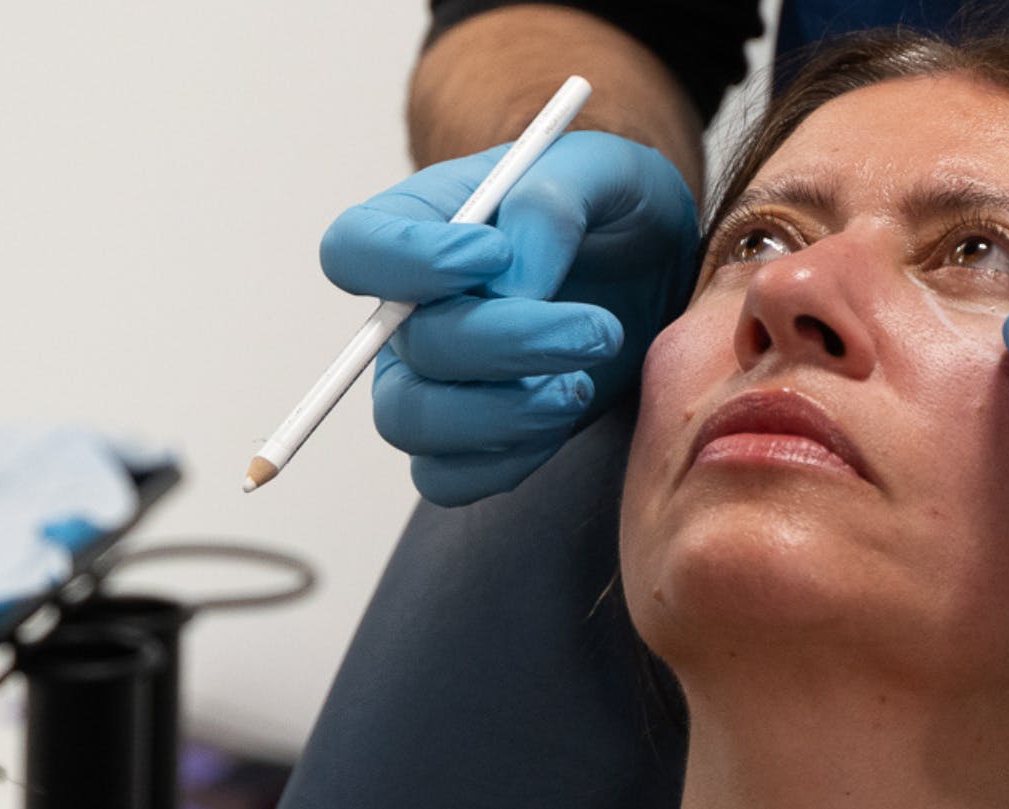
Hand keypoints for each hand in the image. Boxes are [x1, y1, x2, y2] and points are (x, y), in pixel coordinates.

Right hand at [321, 131, 699, 503]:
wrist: (654, 268)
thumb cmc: (611, 207)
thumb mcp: (600, 170)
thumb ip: (549, 203)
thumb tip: (511, 278)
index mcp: (416, 226)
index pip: (354, 249)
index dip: (406, 262)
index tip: (490, 254)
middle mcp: (406, 310)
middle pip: (403, 349)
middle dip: (503, 344)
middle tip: (594, 329)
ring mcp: (429, 382)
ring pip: (413, 422)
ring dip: (502, 413)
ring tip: (580, 382)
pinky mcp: (469, 440)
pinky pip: (447, 478)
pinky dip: (506, 460)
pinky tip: (561, 415)